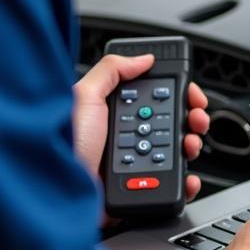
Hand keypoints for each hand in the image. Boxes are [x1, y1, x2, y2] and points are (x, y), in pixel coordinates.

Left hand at [72, 54, 209, 202]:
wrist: (54, 190)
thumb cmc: (60, 143)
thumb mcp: (84, 96)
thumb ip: (111, 71)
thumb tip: (143, 58)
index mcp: (115, 115)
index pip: (156, 100)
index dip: (179, 96)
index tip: (192, 97)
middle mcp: (126, 139)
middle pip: (172, 125)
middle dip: (191, 120)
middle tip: (196, 121)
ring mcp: (134, 166)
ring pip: (176, 155)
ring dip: (191, 147)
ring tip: (189, 146)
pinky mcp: (138, 191)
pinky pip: (170, 186)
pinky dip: (186, 182)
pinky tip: (188, 176)